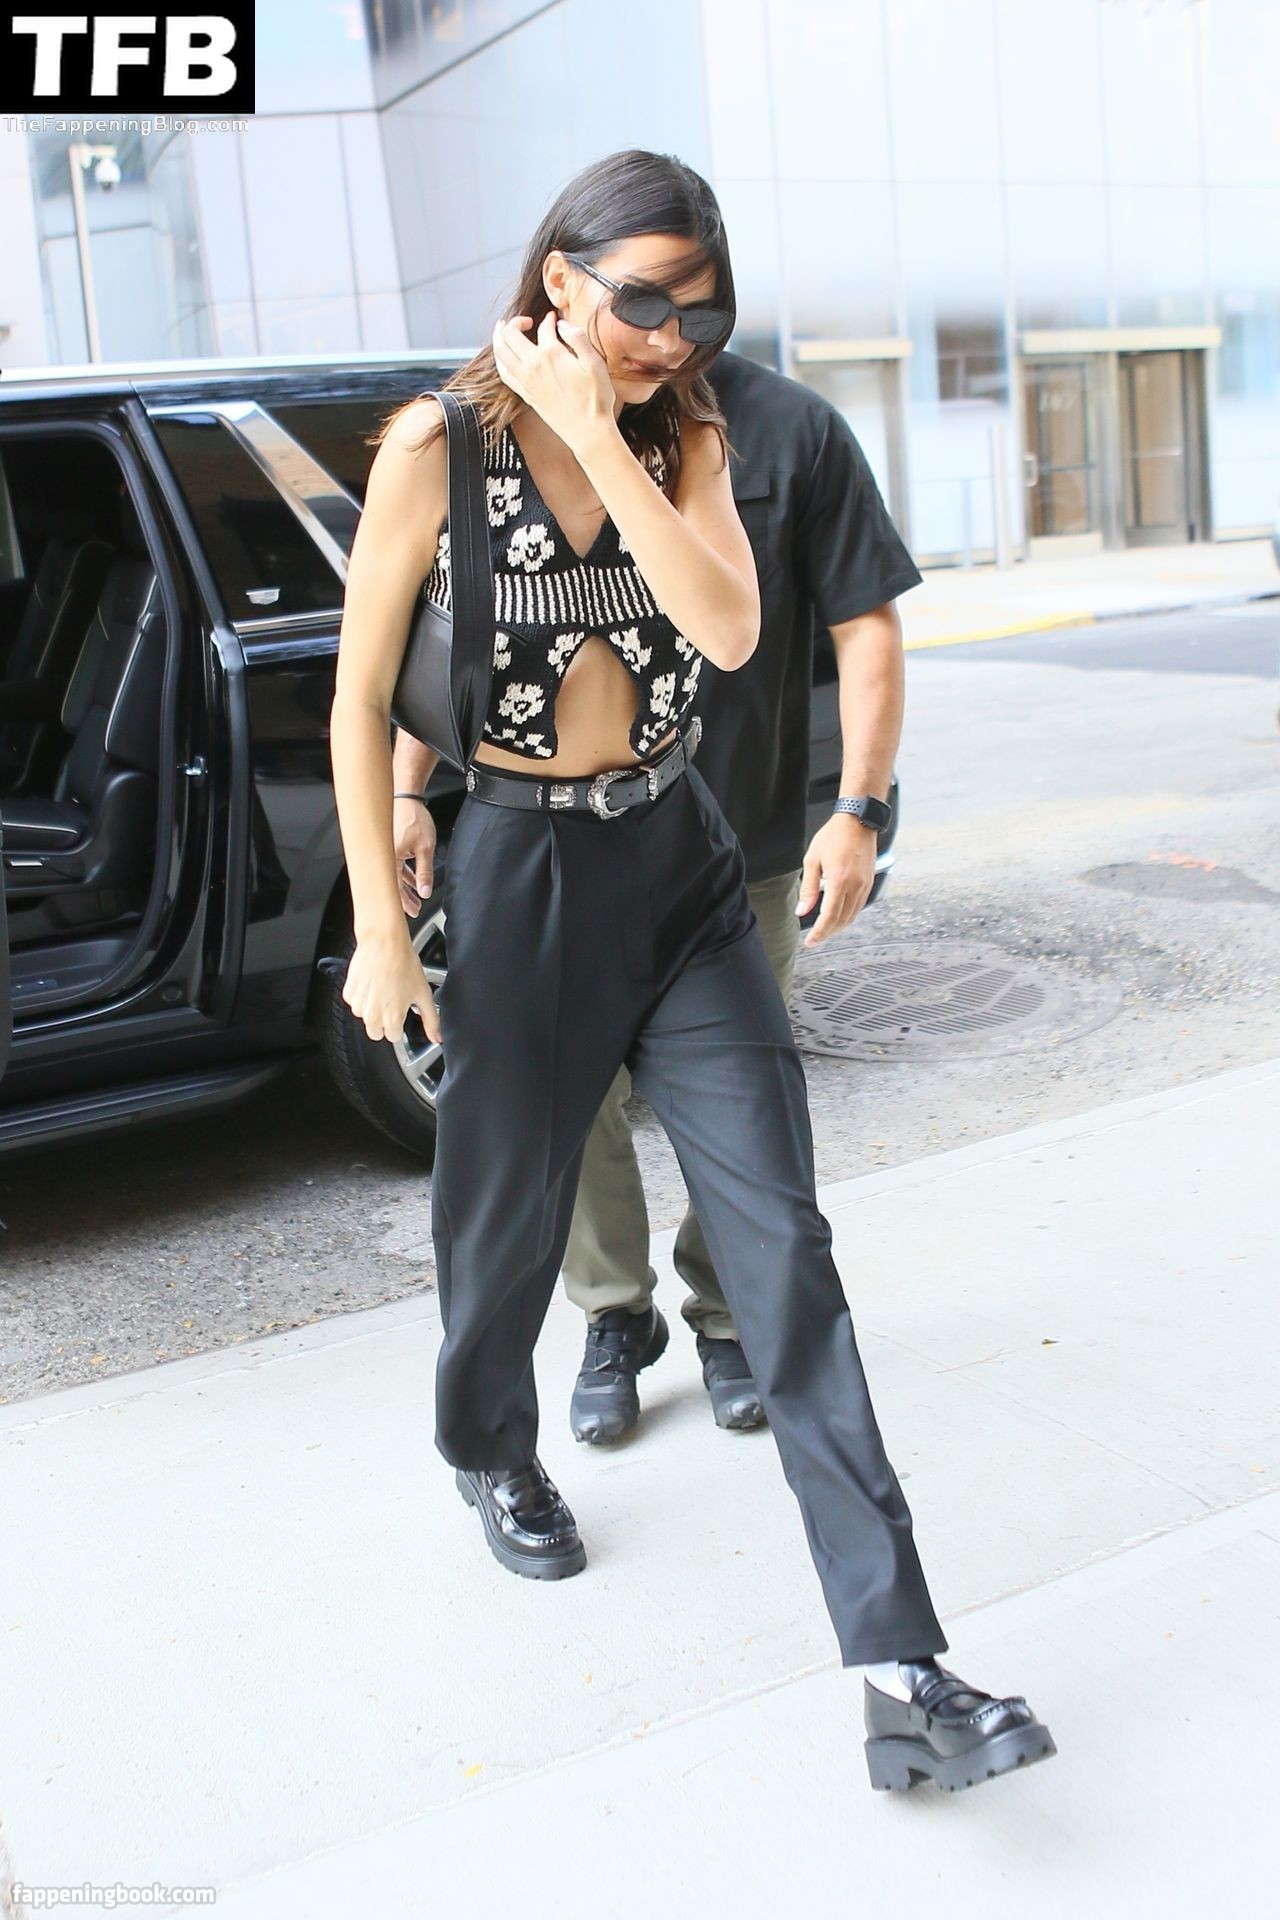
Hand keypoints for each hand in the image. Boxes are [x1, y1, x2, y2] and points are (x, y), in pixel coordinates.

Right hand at [343, 928, 439, 1044]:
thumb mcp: (423, 993)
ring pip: (365, 1017)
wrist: (383, 943)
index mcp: (391, 1019)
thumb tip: (436, 1037)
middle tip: (392, 1001)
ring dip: (372, 1008)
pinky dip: (362, 997)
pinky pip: (355, 1003)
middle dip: (384, 1021)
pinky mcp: (348, 994)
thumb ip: (431, 1020)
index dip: (399, 1024)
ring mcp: (358, 1005)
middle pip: (376, 1032)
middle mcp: (372, 1015)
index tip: (401, 1011)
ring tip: (383, 988)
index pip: (393, 1037)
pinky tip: (372, 983)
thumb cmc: (403, 964)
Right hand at [394, 797, 436, 915]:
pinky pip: (395, 866)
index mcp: (388, 858)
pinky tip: (414, 880)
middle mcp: (382, 856)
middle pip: (392, 884)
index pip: (394, 888)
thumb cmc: (413, 817)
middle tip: (414, 909)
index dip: (403, 903)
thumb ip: (425, 872)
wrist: (406, 796)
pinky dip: (405, 874)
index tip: (411, 913)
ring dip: (406, 887)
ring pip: (395, 876)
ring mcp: (384, 851)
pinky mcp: (388, 846)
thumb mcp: (425, 848)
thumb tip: (424, 891)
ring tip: (416, 897)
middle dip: (405, 899)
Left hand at [491, 310, 615, 453]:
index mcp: (551, 354)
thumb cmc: (595, 399)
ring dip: (499, 337)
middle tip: (525, 320)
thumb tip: (562, 325)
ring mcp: (526, 381)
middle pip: (511, 335)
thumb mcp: (595, 363)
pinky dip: (500, 359)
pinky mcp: (525, 394)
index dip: (549, 319)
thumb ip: (578, 338)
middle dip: (515, 321)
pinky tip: (503, 356)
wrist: (588, 430)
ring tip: (502, 329)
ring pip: (500, 352)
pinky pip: (503, 373)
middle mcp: (533, 366)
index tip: (553, 317)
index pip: (544, 327)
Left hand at [796, 817, 877, 946]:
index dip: (819, 933)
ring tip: (825, 930)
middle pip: (842, 921)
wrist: (857, 821)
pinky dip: (848, 916)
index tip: (810, 942)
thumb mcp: (812, 860)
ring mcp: (864, 885)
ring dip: (838, 926)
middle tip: (815, 939)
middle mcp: (855, 886)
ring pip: (852, 916)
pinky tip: (838, 915)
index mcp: (839, 881)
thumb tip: (802, 910)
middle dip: (827, 933)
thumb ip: (808, 888)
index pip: (829, 917)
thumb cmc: (833, 836)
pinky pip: (859, 906)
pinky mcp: (869, 882)